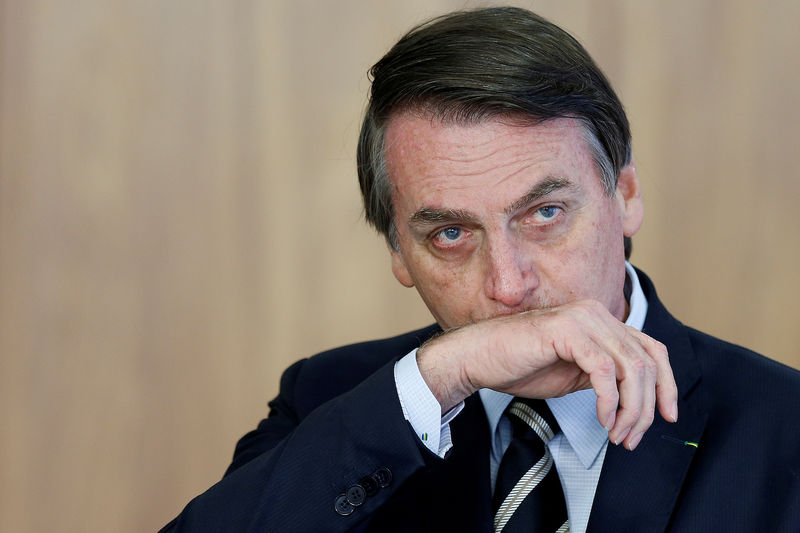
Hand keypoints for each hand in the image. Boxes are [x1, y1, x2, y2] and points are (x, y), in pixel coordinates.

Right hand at [416, 300, 677, 449]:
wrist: (477, 358)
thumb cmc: (518, 365)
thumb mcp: (573, 373)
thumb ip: (604, 376)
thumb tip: (634, 399)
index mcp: (600, 321)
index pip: (651, 349)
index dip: (667, 384)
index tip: (668, 416)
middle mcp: (596, 313)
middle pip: (647, 362)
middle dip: (647, 407)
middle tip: (632, 438)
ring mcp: (582, 319)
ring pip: (630, 368)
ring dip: (630, 410)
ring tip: (617, 435)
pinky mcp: (567, 331)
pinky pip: (603, 371)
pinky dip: (609, 401)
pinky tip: (602, 419)